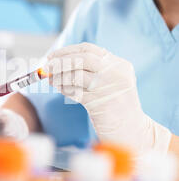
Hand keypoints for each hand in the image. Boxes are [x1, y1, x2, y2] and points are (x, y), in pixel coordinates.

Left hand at [45, 43, 170, 156]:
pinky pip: (75, 92)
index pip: (89, 49)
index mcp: (119, 64)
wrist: (133, 131)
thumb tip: (60, 63)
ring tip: (50, 78)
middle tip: (47, 66)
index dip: (67, 51)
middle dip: (60, 61)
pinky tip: (58, 87)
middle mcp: (115, 73)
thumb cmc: (117, 107)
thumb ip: (93, 71)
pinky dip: (63, 88)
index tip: (53, 56)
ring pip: (76, 75)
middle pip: (82, 59)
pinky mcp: (99, 103)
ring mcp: (108, 87)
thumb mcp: (111, 82)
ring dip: (59, 76)